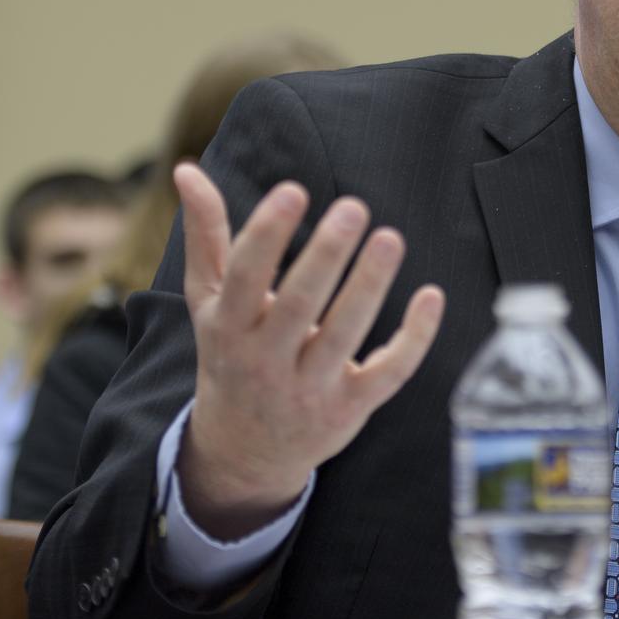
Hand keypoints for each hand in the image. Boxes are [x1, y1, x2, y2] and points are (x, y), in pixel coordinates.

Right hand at [172, 162, 444, 538]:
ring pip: (343, 335)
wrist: (243, 451)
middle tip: (353, 208)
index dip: (267, 234)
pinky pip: (387, 374)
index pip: (244, 277)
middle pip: (297, 305)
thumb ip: (207, 235)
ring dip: (369, 286)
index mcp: (228, 326)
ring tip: (390, 238)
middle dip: (325, 256)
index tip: (293, 190)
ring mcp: (309, 388)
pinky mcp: (349, 409)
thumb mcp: (209, 302)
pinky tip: (431, 295)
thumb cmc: (231, 355)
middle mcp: (265, 360)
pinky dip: (413, 339)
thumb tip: (186, 167)